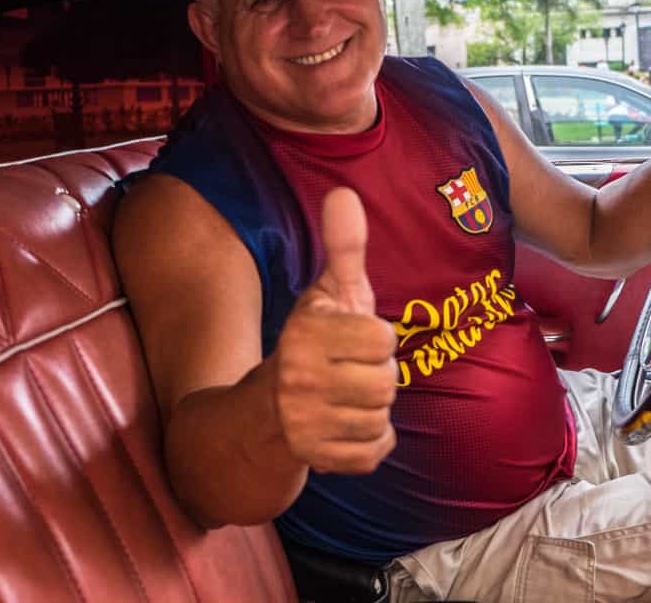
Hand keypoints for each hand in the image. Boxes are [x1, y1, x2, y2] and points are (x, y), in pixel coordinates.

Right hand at [270, 187, 397, 473]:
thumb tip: (345, 193)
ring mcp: (303, 423)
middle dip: (376, 376)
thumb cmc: (312, 342)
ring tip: (345, 397)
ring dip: (372, 410)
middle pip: (386, 382)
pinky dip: (369, 443)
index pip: (382, 339)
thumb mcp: (327, 293)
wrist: (264, 410)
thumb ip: (344, 247)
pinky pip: (373, 452)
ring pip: (381, 418)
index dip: (375, 338)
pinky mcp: (314, 458)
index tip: (352, 340)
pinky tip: (344, 426)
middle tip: (349, 372)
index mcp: (305, 332)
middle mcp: (298, 378)